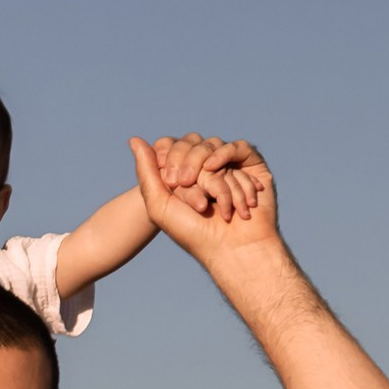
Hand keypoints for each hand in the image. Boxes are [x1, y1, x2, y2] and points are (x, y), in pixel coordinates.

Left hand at [132, 134, 277, 261]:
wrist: (233, 250)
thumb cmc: (194, 234)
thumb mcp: (160, 204)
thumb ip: (146, 171)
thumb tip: (134, 139)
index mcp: (187, 176)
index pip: (174, 146)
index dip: (171, 157)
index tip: (172, 182)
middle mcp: (209, 169)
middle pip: (194, 144)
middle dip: (189, 165)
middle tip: (187, 186)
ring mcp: (232, 167)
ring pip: (215, 148)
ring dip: (211, 176)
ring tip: (211, 202)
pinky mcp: (254, 167)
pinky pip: (238, 147)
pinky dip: (226, 156)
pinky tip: (220, 176)